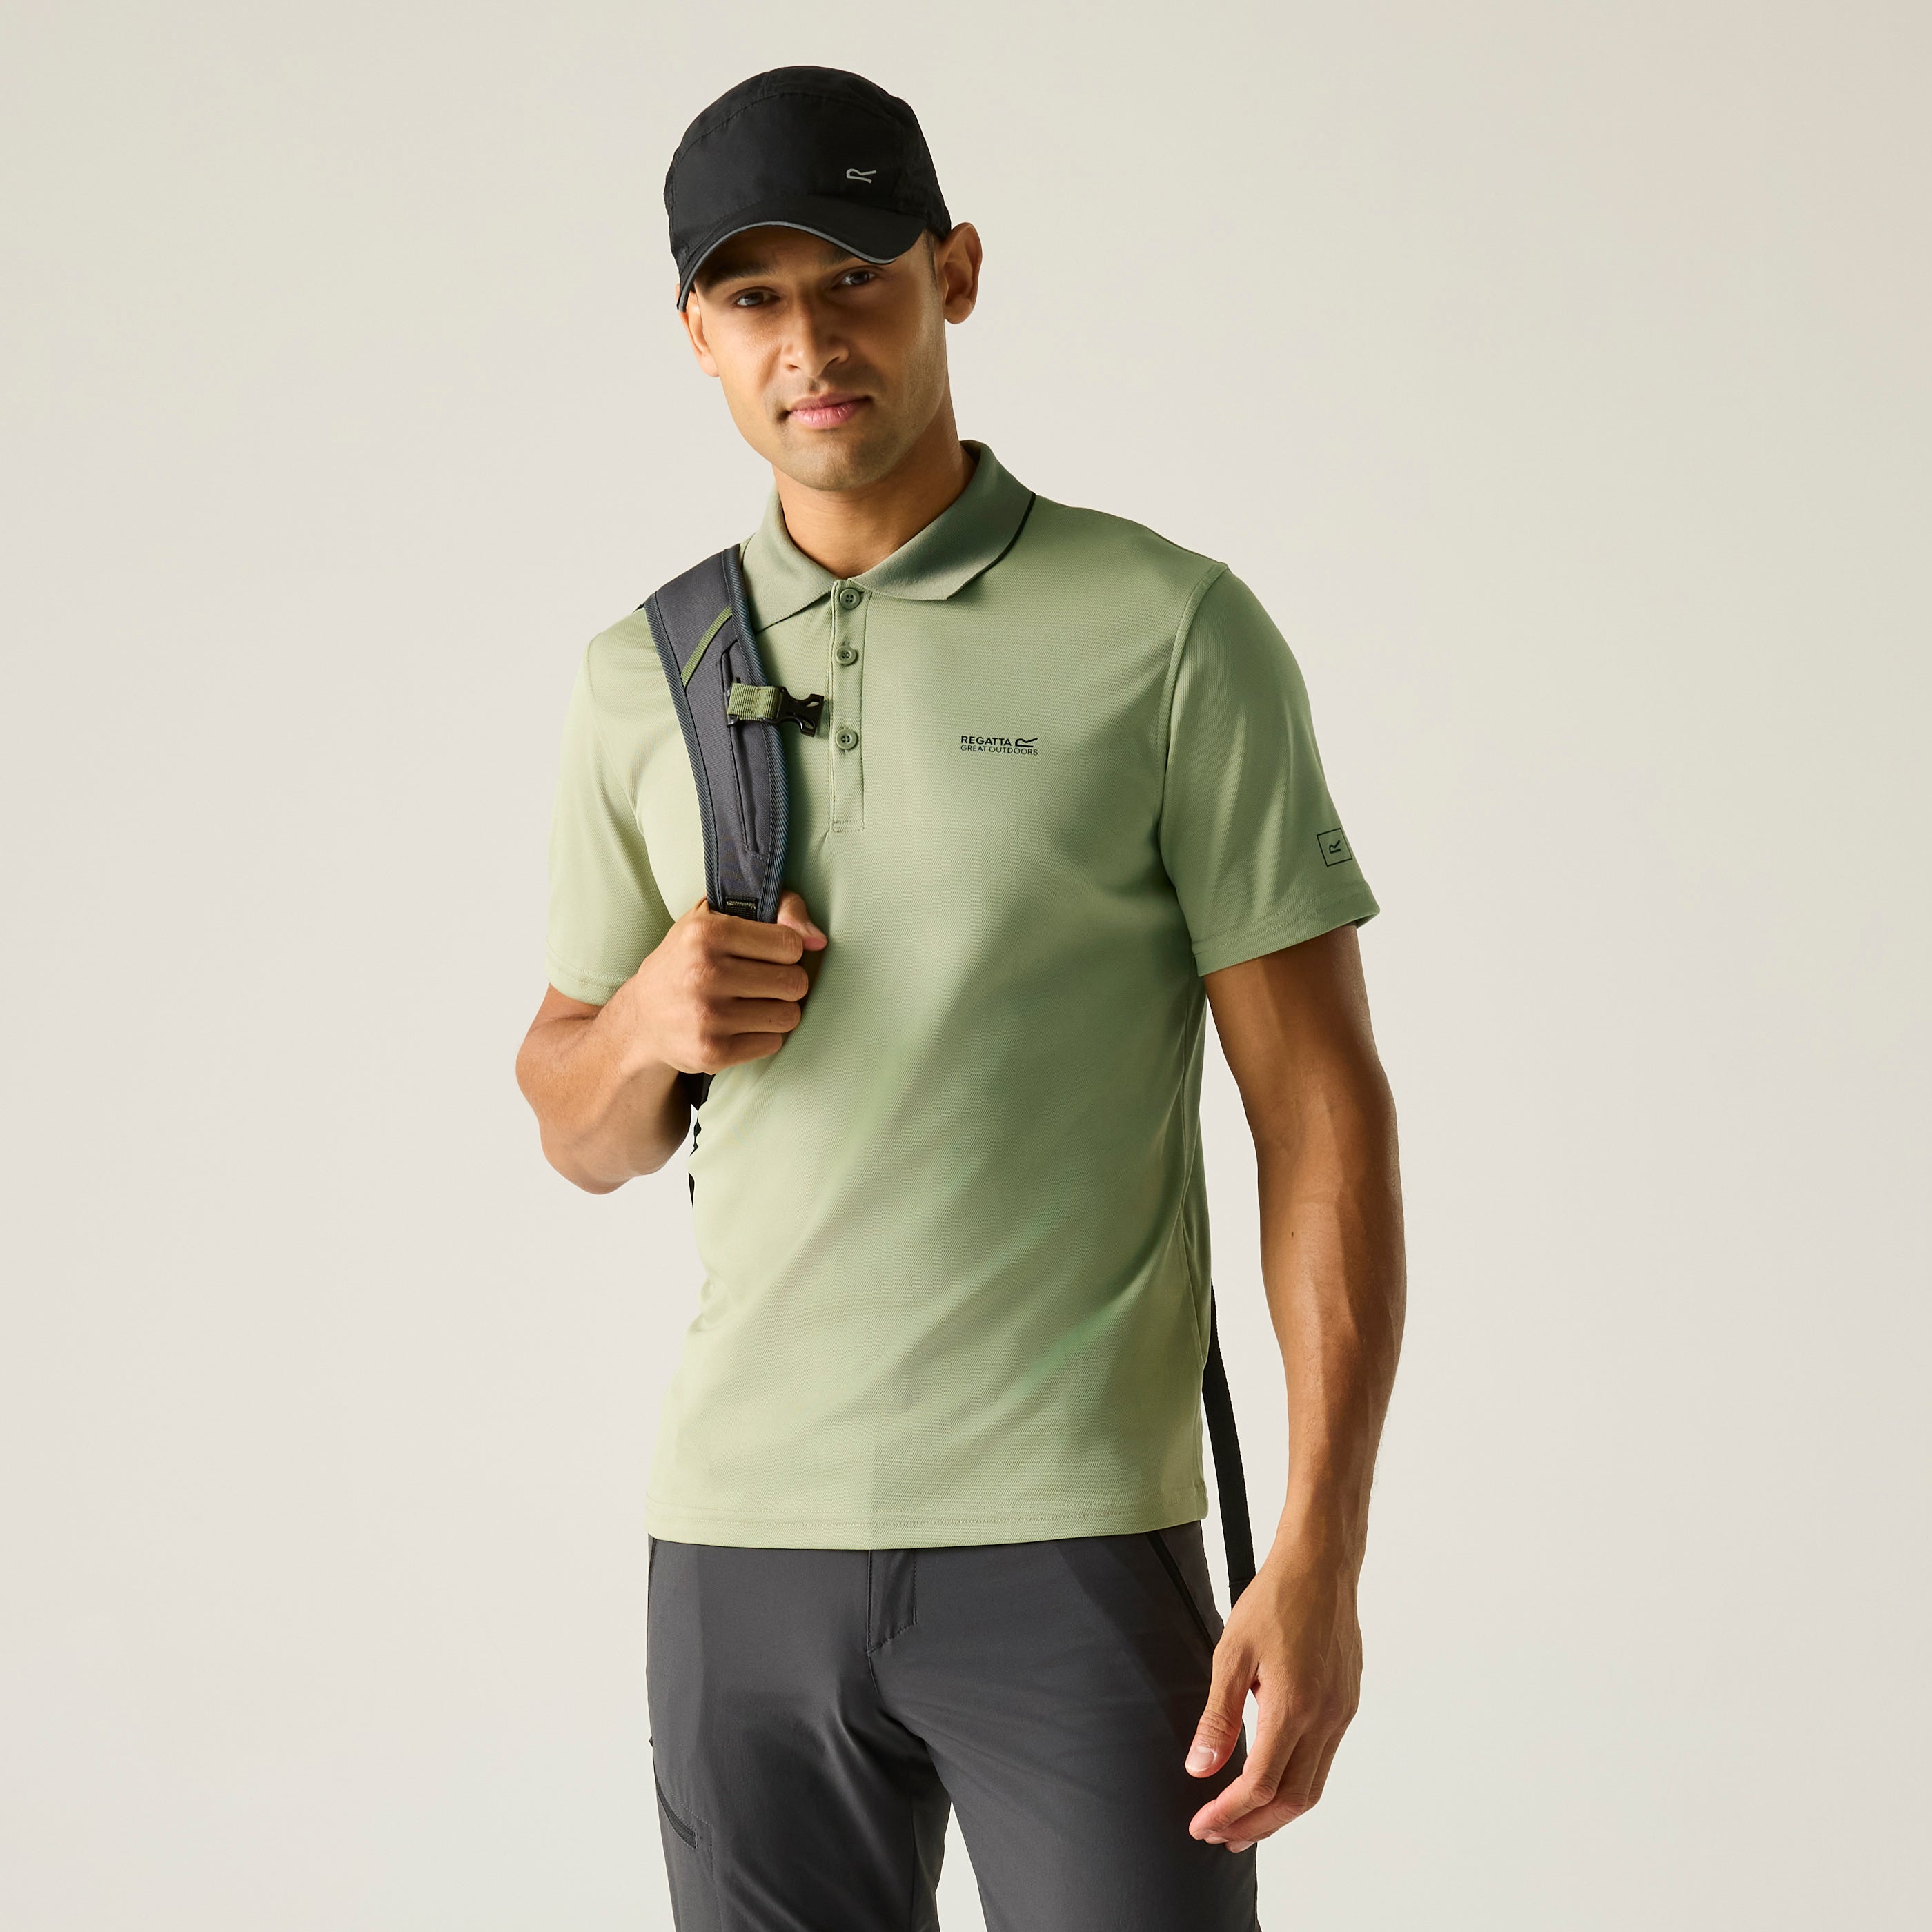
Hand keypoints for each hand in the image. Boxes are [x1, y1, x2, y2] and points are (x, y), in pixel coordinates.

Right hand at [608, 891, 826, 1075]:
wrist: (643, 1017)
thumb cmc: (689, 959)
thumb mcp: (719, 917)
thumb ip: (779, 908)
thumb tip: (819, 939)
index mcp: (706, 933)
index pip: (790, 944)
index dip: (787, 950)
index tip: (768, 954)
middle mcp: (704, 973)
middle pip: (795, 982)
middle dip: (787, 982)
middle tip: (763, 982)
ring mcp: (707, 1016)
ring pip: (789, 1016)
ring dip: (778, 1011)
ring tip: (752, 1004)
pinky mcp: (712, 1052)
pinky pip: (773, 1043)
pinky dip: (763, 1036)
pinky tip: (740, 1027)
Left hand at [1184, 1541, 1362, 1852]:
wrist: (1321, 1565)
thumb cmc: (1275, 1599)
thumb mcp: (1232, 1653)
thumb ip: (1218, 1717)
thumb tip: (1200, 1768)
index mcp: (1294, 1706)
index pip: (1259, 1784)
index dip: (1228, 1812)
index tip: (1201, 1824)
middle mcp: (1325, 1717)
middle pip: (1292, 1800)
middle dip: (1253, 1826)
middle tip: (1219, 1836)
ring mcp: (1341, 1712)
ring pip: (1312, 1786)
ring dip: (1276, 1811)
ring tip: (1242, 1820)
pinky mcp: (1347, 1703)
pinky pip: (1324, 1760)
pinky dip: (1296, 1783)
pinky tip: (1271, 1778)